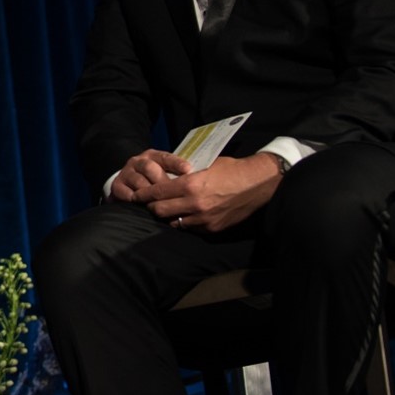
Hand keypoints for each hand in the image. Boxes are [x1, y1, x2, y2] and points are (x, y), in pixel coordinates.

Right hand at [109, 148, 192, 201]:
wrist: (127, 184)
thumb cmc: (152, 180)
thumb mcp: (164, 172)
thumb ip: (177, 175)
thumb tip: (197, 178)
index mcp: (151, 156)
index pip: (165, 157)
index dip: (176, 163)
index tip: (188, 170)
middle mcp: (137, 162)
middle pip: (149, 168)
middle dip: (162, 181)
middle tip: (175, 193)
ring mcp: (126, 173)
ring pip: (138, 181)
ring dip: (150, 193)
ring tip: (162, 203)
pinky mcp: (117, 186)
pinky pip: (126, 193)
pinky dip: (136, 200)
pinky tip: (144, 205)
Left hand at [137, 153, 283, 232]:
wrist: (258, 183)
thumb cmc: (231, 169)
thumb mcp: (204, 166)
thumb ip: (184, 175)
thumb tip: (166, 179)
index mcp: (190, 185)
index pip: (156, 193)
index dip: (143, 195)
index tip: (136, 195)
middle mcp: (194, 204)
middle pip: (159, 211)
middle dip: (151, 207)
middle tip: (149, 204)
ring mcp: (203, 219)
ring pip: (173, 222)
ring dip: (168, 216)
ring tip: (167, 210)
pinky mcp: (213, 228)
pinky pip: (190, 228)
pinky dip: (185, 222)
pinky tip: (184, 216)